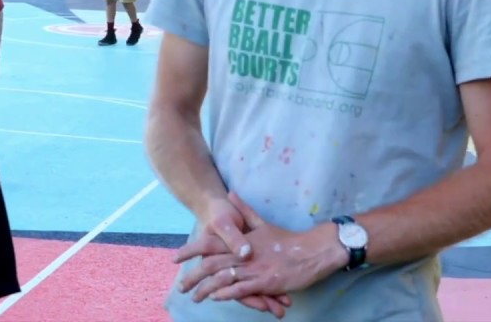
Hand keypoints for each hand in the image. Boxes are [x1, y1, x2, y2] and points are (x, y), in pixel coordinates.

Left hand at [179, 193, 343, 305]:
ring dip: (206, 289)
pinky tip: (216, 297)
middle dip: (193, 277)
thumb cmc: (288, 239)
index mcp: (242, 240)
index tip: (175, 258)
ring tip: (194, 297)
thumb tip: (231, 193)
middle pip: (211, 265)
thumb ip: (244, 211)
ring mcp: (255, 268)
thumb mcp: (262, 223)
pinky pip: (242, 288)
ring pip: (223, 279)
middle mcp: (245, 254)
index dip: (191, 251)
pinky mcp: (267, 282)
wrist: (314, 250)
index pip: (209, 245)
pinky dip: (227, 292)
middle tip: (180, 287)